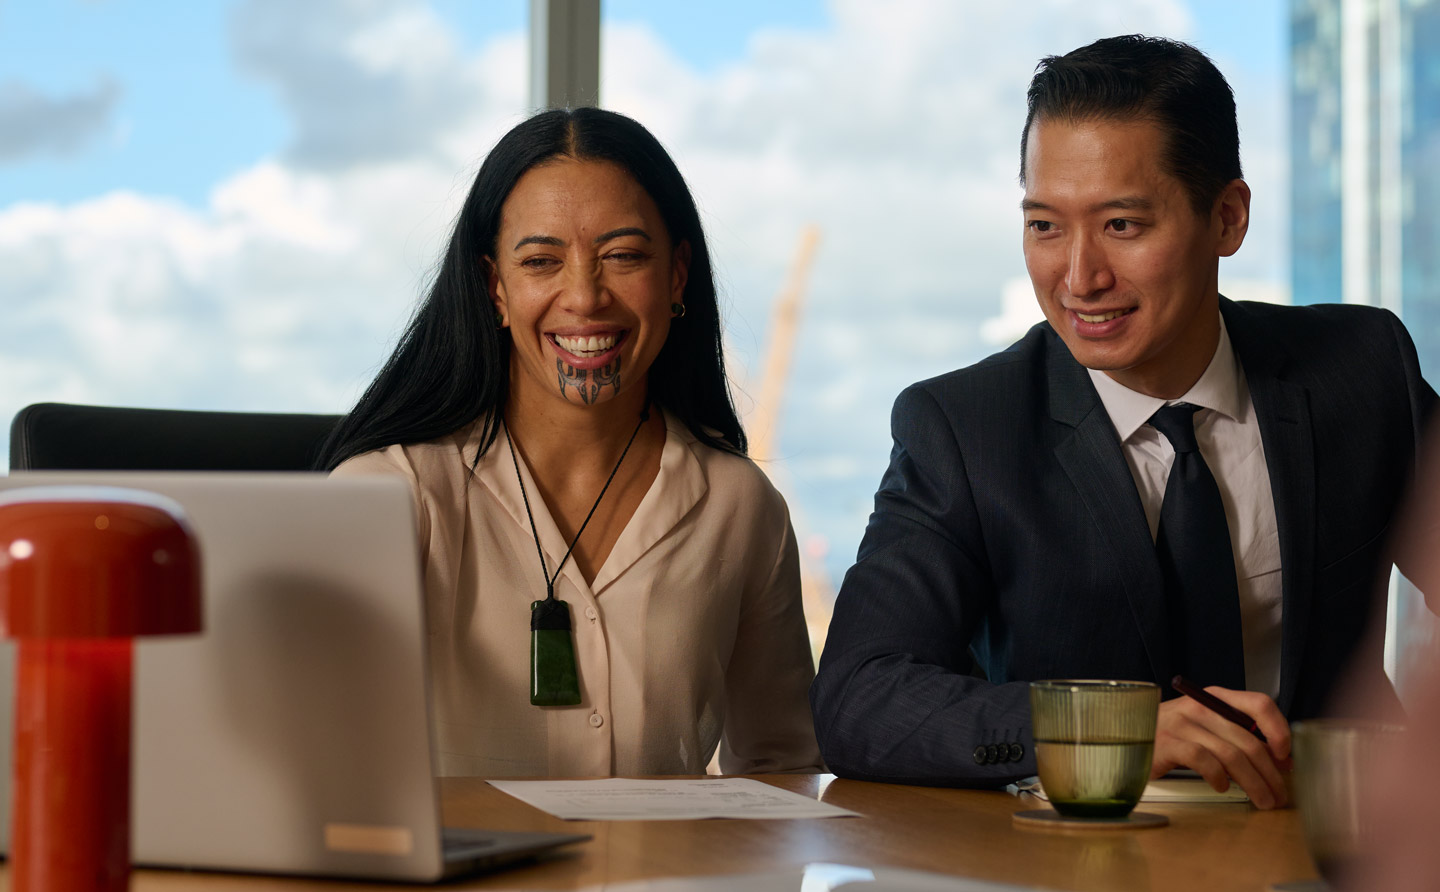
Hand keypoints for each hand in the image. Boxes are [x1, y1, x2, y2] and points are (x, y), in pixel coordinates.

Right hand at [1150, 686, 1290, 808]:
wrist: (1125, 733)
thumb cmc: (1172, 734)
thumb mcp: (1206, 726)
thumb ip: (1239, 737)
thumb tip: (1281, 761)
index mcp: (1214, 697)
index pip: (1258, 703)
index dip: (1279, 729)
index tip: (1285, 757)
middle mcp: (1199, 706)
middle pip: (1248, 740)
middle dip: (1270, 773)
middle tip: (1279, 795)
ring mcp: (1181, 723)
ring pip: (1231, 755)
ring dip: (1253, 783)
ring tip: (1262, 800)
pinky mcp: (1166, 743)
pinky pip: (1203, 761)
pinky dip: (1218, 778)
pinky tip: (1221, 787)